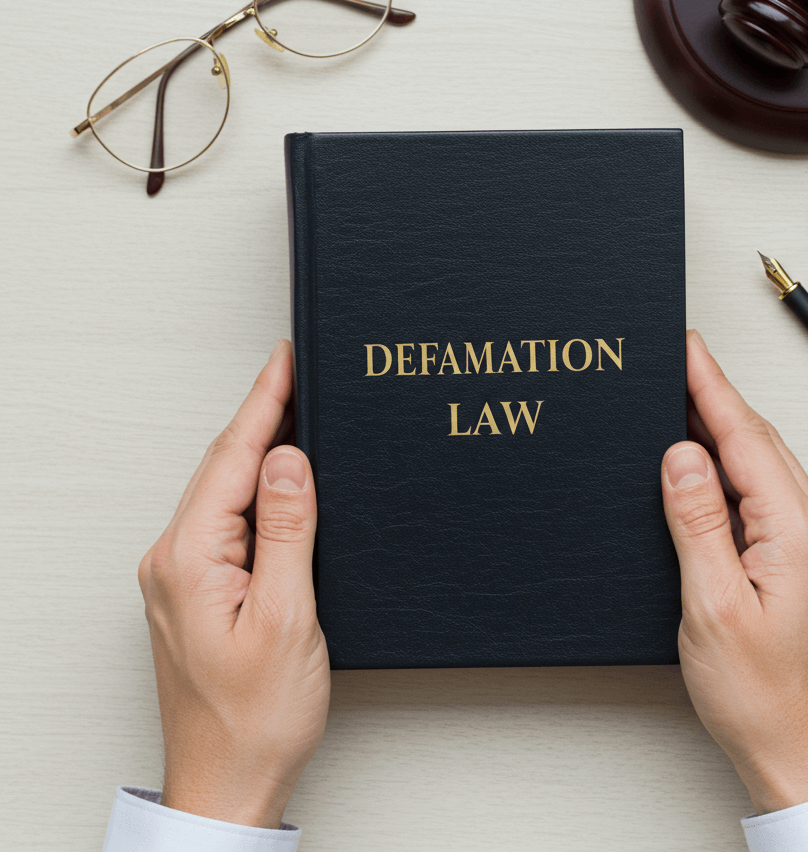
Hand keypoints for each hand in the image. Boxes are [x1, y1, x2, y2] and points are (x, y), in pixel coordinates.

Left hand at [137, 339, 329, 828]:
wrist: (228, 781)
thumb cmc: (255, 716)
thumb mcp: (287, 617)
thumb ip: (287, 530)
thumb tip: (290, 460)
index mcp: (189, 558)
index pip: (231, 458)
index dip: (264, 402)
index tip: (287, 358)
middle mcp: (174, 558)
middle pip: (223, 466)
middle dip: (264, 415)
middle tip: (301, 372)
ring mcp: (182, 574)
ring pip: (226, 490)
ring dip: (262, 451)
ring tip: (299, 411)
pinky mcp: (199, 587)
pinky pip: (229, 519)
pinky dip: (259, 490)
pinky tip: (284, 480)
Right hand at [661, 330, 807, 813]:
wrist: (802, 757)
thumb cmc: (760, 698)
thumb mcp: (712, 608)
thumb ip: (698, 522)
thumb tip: (682, 454)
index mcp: (800, 534)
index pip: (746, 439)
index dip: (711, 387)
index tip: (686, 347)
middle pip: (760, 444)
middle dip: (715, 399)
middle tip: (674, 364)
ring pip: (766, 468)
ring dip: (724, 433)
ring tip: (682, 404)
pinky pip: (770, 496)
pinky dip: (736, 471)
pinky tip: (708, 468)